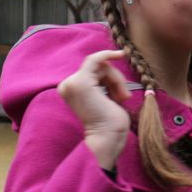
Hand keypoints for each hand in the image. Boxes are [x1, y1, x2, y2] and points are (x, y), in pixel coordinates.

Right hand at [56, 49, 130, 169]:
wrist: (108, 136)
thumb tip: (109, 63)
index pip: (91, 72)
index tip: (122, 55)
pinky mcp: (81, 81)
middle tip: (124, 96)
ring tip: (122, 97)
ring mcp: (72, 83)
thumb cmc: (110, 122)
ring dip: (117, 79)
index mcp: (71, 90)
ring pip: (101, 66)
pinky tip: (120, 54)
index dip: (107, 65)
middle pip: (97, 68)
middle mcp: (67, 85)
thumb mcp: (106, 97)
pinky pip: (96, 59)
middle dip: (115, 78)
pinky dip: (109, 55)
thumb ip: (102, 83)